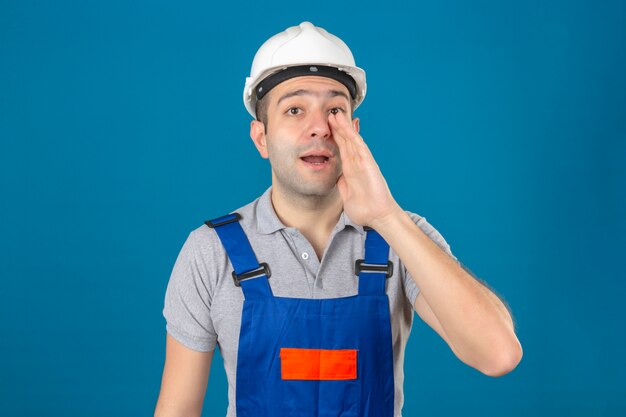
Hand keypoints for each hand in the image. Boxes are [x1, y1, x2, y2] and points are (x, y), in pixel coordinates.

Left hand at [328, 113, 400, 227]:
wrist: (377, 216)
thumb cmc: (365, 209)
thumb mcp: (346, 194)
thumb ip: (341, 184)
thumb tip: (336, 177)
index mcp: (350, 171)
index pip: (341, 150)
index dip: (334, 138)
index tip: (327, 128)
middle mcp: (356, 164)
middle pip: (346, 142)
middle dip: (338, 128)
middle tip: (331, 114)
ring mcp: (363, 163)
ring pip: (352, 141)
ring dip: (344, 127)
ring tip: (337, 115)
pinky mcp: (369, 164)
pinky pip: (360, 147)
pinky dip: (354, 136)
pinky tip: (348, 126)